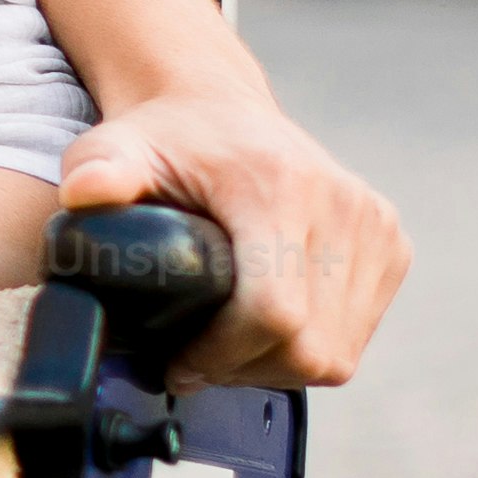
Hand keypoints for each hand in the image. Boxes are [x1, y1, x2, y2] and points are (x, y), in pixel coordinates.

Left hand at [58, 85, 408, 385]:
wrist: (219, 109)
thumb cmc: (162, 141)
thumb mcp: (116, 148)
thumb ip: (98, 171)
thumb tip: (85, 192)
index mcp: (282, 186)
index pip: (274, 311)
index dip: (224, 355)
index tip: (179, 364)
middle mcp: (343, 205)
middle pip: (308, 344)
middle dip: (245, 368)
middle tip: (195, 360)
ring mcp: (376, 227)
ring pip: (336, 354)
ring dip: (276, 366)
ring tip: (226, 346)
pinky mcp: (392, 245)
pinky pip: (355, 337)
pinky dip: (309, 348)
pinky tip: (264, 328)